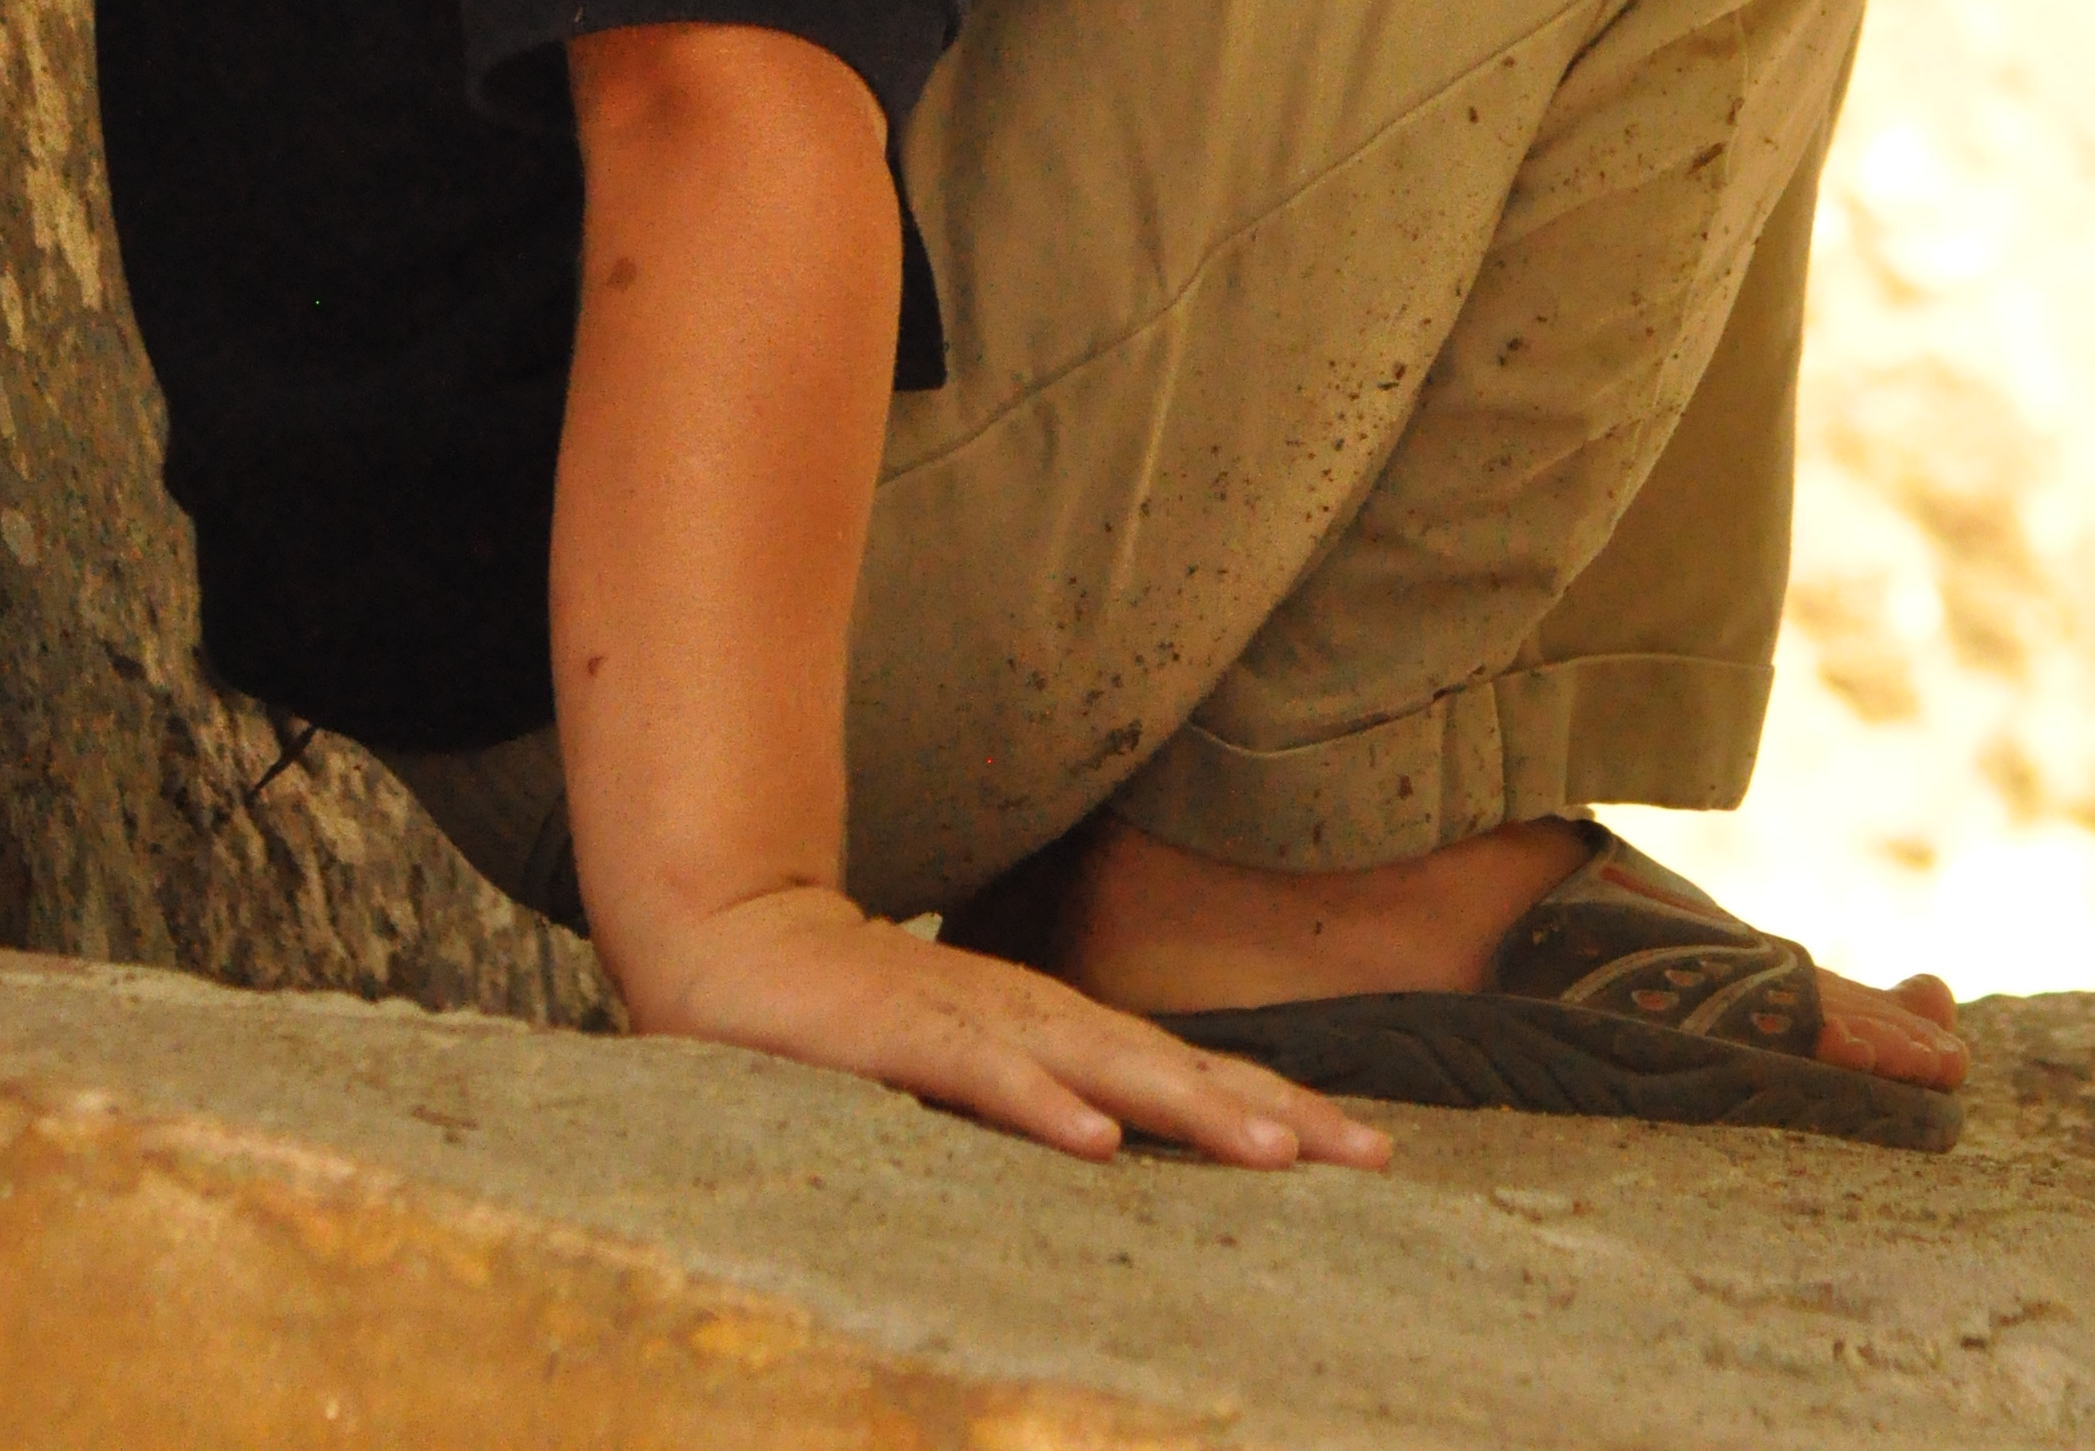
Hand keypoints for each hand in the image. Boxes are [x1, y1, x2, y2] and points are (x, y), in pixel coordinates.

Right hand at [635, 878, 1391, 1171]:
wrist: (727, 940)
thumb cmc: (849, 1022)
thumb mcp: (963, 1067)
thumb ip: (1036, 1097)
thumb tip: (1130, 1151)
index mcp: (1052, 1029)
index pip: (1186, 1072)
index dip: (1276, 1106)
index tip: (1367, 1149)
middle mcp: (1031, 1015)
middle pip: (1174, 1067)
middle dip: (1274, 1111)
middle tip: (1366, 1155)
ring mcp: (966, 1016)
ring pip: (1100, 1064)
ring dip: (1189, 1107)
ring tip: (1272, 1153)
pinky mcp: (894, 1030)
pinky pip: (978, 1074)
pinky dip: (1039, 1104)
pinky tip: (1094, 1143)